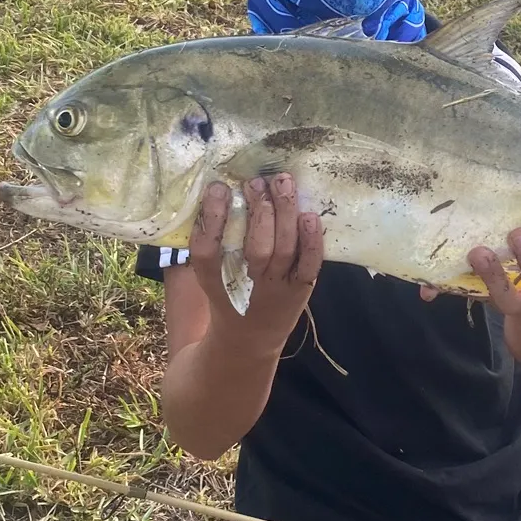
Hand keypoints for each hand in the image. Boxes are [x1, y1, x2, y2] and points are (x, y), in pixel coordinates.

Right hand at [188, 175, 322, 354]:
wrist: (249, 338)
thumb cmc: (228, 290)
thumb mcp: (209, 271)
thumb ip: (211, 237)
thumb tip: (220, 186)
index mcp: (214, 280)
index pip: (208, 251)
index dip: (212, 218)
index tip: (218, 187)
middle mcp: (248, 286)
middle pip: (257, 249)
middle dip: (260, 211)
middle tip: (257, 182)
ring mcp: (277, 288)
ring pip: (284, 250)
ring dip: (285, 213)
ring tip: (282, 182)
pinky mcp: (301, 289)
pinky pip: (309, 264)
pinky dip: (311, 240)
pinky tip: (309, 214)